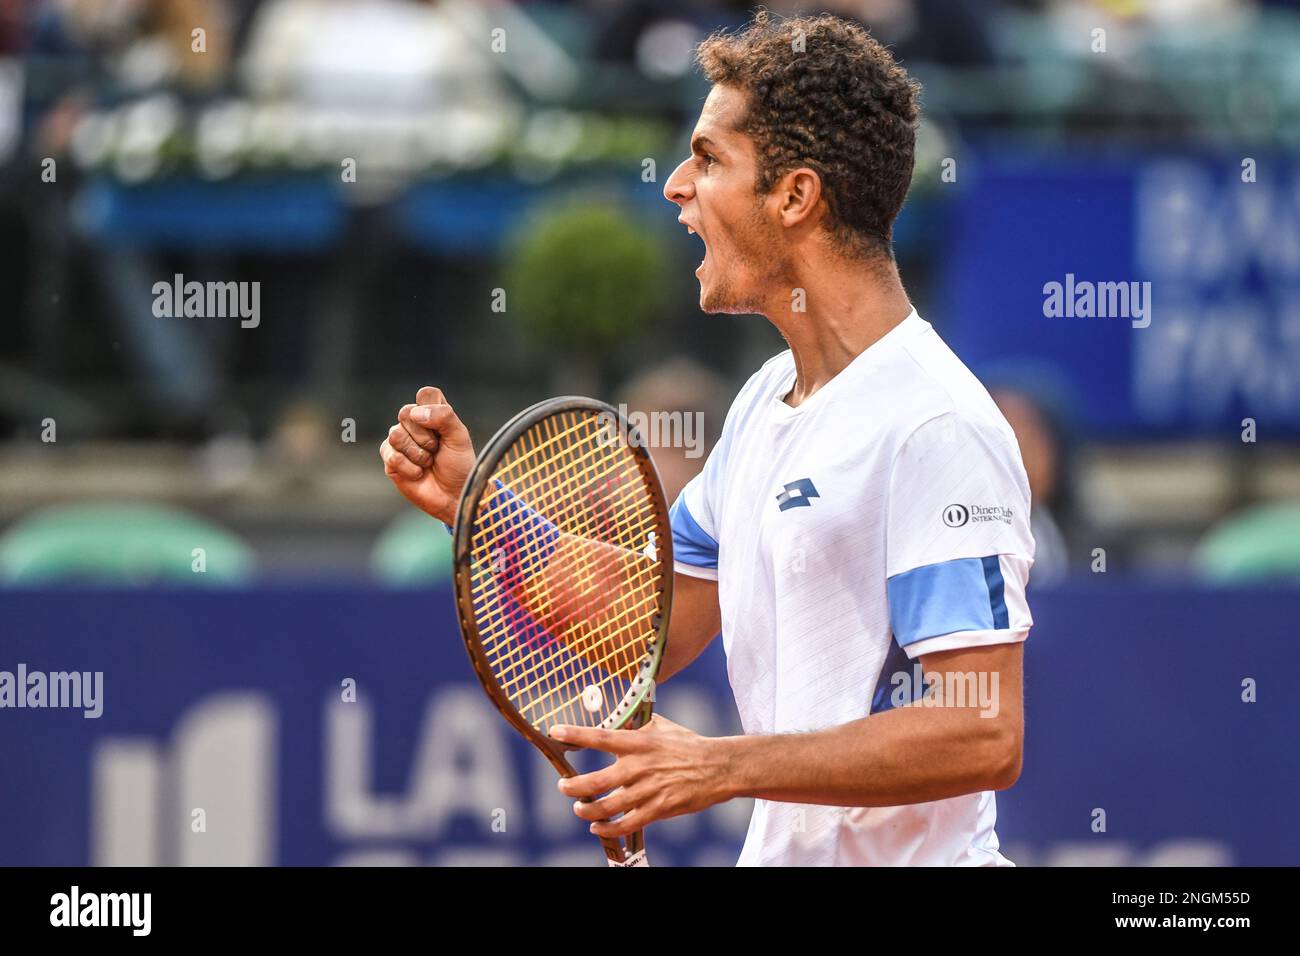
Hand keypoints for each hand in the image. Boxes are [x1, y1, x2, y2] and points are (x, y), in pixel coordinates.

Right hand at [379, 386, 474, 525]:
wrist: (454, 495)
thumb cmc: (459, 465)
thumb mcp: (459, 437)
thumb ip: (444, 416)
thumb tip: (415, 413)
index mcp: (433, 413)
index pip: (425, 394)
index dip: (433, 409)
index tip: (444, 428)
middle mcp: (413, 423)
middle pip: (405, 412)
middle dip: (425, 436)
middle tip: (436, 449)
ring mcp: (399, 441)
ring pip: (395, 434)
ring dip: (418, 453)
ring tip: (428, 462)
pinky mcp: (391, 460)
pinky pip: (393, 456)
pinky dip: (411, 468)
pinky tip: (419, 473)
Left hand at [552, 715, 733, 838]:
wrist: (717, 767)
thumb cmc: (688, 744)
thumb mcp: (662, 726)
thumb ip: (638, 725)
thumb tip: (619, 719)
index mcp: (638, 742)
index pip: (600, 736)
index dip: (575, 734)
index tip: (555, 732)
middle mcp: (639, 766)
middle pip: (595, 781)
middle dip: (572, 786)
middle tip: (562, 787)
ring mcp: (647, 790)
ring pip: (606, 807)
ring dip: (586, 810)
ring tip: (579, 809)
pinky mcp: (657, 809)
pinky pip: (626, 824)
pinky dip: (608, 828)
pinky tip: (598, 827)